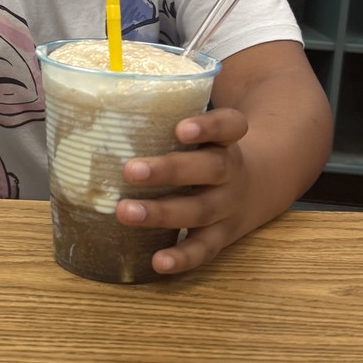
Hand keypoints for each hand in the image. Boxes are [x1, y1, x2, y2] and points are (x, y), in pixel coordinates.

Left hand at [115, 107, 248, 275]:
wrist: (261, 185)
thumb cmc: (209, 150)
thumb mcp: (203, 130)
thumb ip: (165, 118)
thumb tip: (100, 100)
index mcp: (227, 140)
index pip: (229, 126)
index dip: (208, 126)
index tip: (181, 128)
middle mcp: (230, 172)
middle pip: (209, 168)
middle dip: (169, 170)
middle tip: (130, 169)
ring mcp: (228, 207)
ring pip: (200, 210)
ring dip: (162, 213)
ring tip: (125, 211)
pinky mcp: (222, 236)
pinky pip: (204, 249)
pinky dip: (182, 257)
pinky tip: (158, 262)